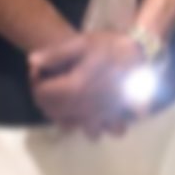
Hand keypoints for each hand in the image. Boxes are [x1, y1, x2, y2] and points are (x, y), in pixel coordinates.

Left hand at [28, 30, 154, 137]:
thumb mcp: (82, 42)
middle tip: (49, 82)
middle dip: (46, 99)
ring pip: (72, 126)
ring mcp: (100, 116)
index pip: (41, 95)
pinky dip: (88, 124)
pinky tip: (88, 112)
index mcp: (74, 89)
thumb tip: (32, 61)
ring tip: (66, 100)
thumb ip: (55, 54)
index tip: (39, 70)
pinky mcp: (113, 118)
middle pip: (53, 113)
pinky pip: (97, 131)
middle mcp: (85, 109)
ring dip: (64, 116)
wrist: (142, 54)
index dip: (35, 81)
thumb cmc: (111, 47)